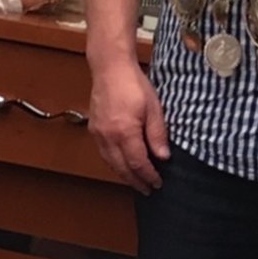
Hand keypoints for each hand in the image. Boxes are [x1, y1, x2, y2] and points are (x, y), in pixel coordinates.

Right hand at [88, 59, 169, 194]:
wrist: (110, 68)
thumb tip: (163, 157)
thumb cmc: (134, 84)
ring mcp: (99, 135)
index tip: (157, 183)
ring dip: (124, 175)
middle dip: (136, 182)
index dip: (148, 176)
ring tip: (137, 181)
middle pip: (122, 168)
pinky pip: (104, 154)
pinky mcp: (94, 130)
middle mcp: (108, 138)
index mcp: (125, 133)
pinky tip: (122, 164)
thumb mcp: (153, 108)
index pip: (138, 164)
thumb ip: (157, 134)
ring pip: (111, 164)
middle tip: (148, 190)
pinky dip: (114, 164)